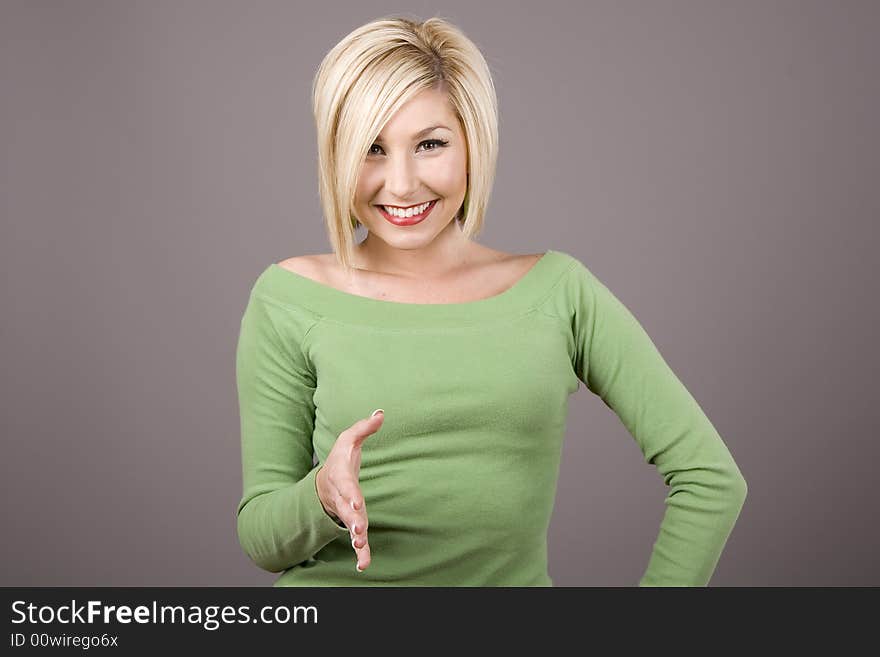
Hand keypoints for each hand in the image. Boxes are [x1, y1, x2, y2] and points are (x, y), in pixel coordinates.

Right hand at [315, 408, 383, 571]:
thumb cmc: (340, 459)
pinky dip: (360, 553)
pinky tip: (364, 564)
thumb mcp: (349, 440)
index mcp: (341, 478)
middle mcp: (342, 498)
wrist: (325, 481)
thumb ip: (364, 428)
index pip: (347, 486)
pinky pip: (355, 539)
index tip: (356, 502)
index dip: (351, 494)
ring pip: (350, 527)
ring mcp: (346, 512)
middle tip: (358, 530)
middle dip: (352, 520)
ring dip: (355, 537)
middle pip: (347, 511)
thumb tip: (381, 413)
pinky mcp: (353, 522)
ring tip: (361, 546)